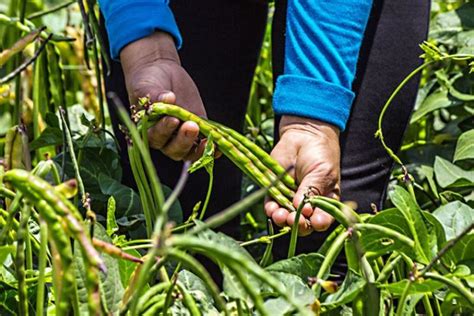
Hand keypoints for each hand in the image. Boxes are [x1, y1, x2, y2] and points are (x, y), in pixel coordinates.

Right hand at [120, 32, 205, 160]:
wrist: (161, 73)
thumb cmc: (148, 82)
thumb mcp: (146, 86)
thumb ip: (154, 95)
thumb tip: (167, 98)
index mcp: (148, 131)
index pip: (155, 138)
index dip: (164, 131)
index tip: (173, 119)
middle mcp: (165, 139)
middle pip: (174, 149)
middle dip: (184, 140)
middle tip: (191, 126)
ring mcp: (182, 136)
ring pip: (190, 152)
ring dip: (199, 149)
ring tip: (207, 138)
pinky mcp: (197, 130)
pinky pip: (204, 144)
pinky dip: (211, 148)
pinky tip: (218, 146)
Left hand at [264, 116, 340, 235]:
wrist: (303, 136)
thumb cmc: (319, 155)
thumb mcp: (322, 172)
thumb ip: (313, 190)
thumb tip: (302, 210)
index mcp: (325, 203)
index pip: (322, 220)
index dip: (319, 223)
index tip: (316, 221)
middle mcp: (307, 206)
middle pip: (303, 224)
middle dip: (299, 225)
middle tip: (296, 220)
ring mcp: (290, 200)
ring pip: (286, 218)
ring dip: (283, 220)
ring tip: (280, 215)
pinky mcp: (275, 192)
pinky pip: (272, 205)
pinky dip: (271, 209)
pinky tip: (272, 209)